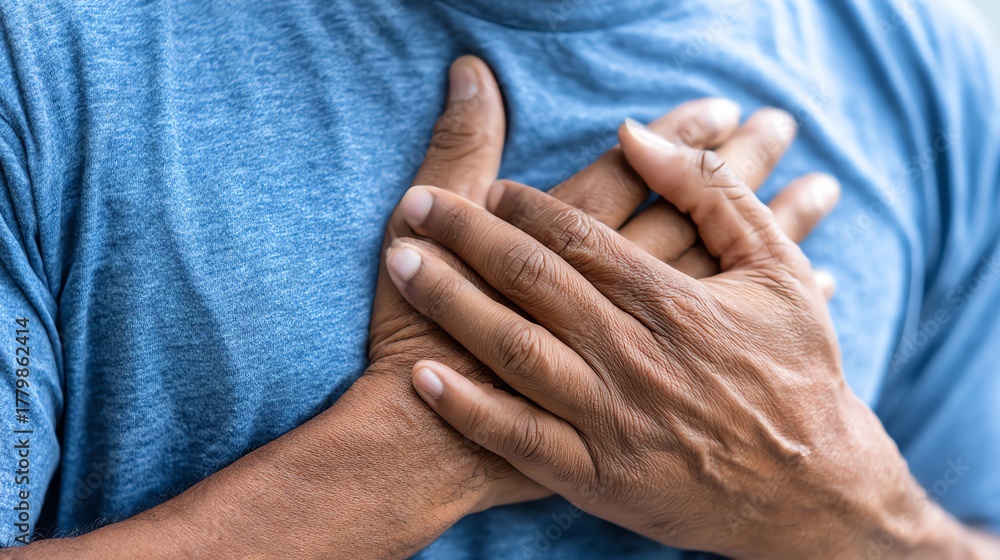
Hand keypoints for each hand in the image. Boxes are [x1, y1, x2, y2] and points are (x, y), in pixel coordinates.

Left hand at [366, 56, 837, 518]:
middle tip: (417, 206)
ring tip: (401, 264)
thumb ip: (710, 195)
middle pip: (532, 281)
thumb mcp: (777, 271)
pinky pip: (519, 438)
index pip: (580, 238)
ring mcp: (612, 419)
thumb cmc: (797, 372)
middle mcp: (635, 356)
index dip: (524, 207)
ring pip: (514, 349)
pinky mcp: (598, 476)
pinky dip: (468, 407)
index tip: (484, 188)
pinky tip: (422, 375)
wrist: (814, 492)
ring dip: (449, 302)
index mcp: (675, 304)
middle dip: (466, 237)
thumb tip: (636, 135)